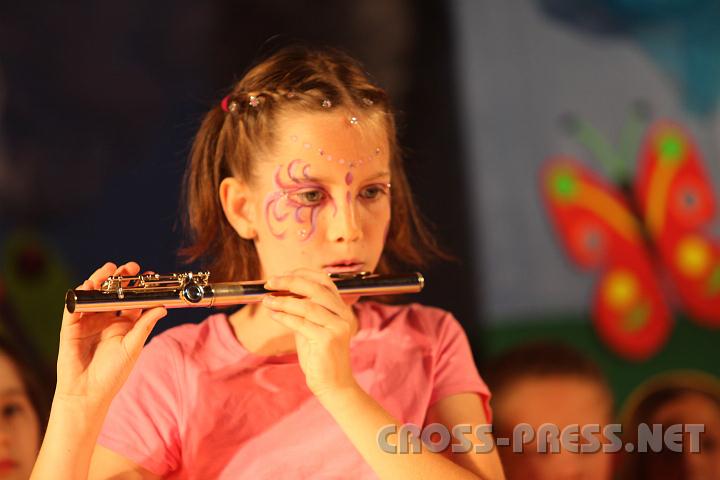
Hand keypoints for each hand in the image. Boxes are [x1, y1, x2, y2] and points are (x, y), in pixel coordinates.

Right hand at [55, 262, 166, 408]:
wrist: (88, 394)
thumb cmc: (113, 374)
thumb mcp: (133, 347)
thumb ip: (144, 325)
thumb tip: (162, 307)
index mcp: (124, 324)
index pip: (132, 300)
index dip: (139, 287)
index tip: (148, 274)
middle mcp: (106, 320)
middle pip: (113, 293)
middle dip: (120, 278)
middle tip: (130, 267)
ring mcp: (88, 322)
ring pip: (94, 295)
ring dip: (100, 280)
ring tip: (109, 268)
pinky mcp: (71, 327)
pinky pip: (75, 307)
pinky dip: (81, 295)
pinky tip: (88, 285)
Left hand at [262, 268, 357, 398]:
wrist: (333, 385)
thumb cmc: (320, 357)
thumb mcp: (311, 328)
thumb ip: (302, 312)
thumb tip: (281, 294)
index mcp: (342, 309)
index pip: (324, 281)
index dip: (302, 274)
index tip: (282, 275)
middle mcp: (343, 315)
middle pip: (316, 288)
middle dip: (290, 281)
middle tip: (270, 282)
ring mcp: (338, 327)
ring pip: (307, 306)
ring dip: (283, 301)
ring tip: (267, 300)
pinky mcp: (328, 340)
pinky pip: (301, 323)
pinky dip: (284, 317)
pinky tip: (273, 314)